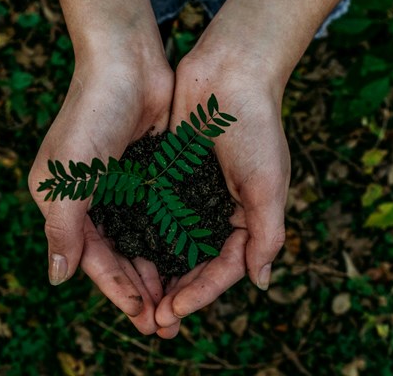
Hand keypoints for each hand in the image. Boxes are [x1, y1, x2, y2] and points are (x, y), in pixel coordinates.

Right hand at [28, 57, 172, 334]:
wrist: (127, 62)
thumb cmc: (90, 116)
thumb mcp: (68, 178)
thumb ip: (63, 230)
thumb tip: (57, 279)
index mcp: (63, 203)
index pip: (92, 259)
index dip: (117, 290)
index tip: (143, 318)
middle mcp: (91, 200)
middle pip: (118, 257)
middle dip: (141, 291)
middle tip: (166, 324)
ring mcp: (121, 187)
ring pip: (142, 242)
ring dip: (159, 272)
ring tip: (180, 303)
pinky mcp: (149, 174)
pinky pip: (160, 217)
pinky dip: (172, 241)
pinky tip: (190, 262)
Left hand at [154, 54, 289, 337]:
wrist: (229, 72)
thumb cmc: (256, 127)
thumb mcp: (268, 185)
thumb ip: (267, 234)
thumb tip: (260, 282)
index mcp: (248, 218)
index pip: (224, 268)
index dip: (201, 293)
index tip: (175, 311)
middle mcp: (219, 211)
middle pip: (196, 264)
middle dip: (177, 292)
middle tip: (152, 319)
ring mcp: (193, 195)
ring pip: (172, 245)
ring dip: (157, 272)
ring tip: (136, 298)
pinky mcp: (169, 176)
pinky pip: (155, 214)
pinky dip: (143, 236)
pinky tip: (124, 254)